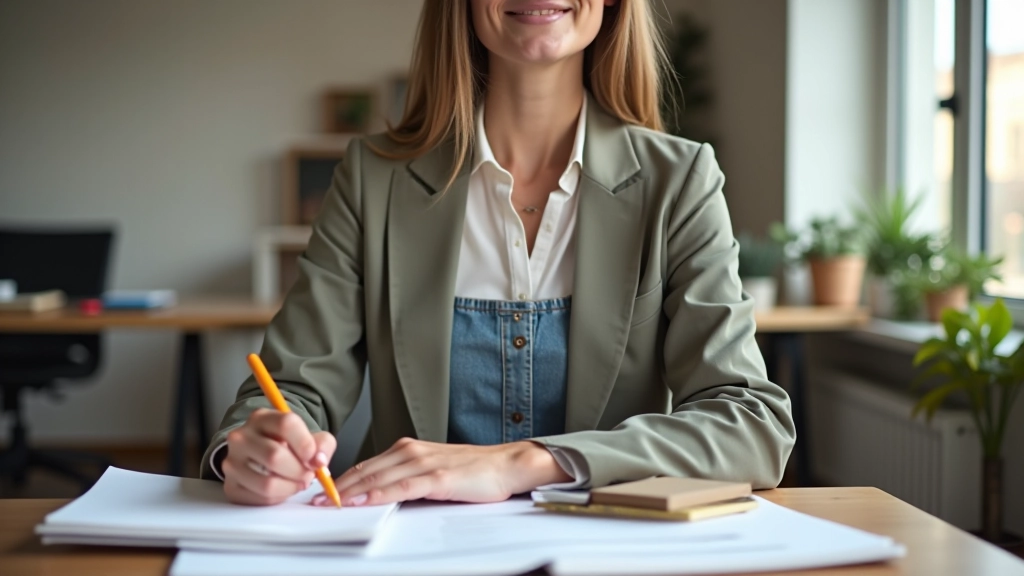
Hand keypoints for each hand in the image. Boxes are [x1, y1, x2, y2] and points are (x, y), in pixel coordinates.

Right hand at [222, 408, 336, 505]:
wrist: (261, 457)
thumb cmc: (288, 446)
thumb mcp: (309, 437)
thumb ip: (322, 444)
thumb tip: (319, 461)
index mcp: (262, 418)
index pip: (286, 423)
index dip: (305, 444)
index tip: (314, 458)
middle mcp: (241, 437)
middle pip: (275, 456)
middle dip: (299, 471)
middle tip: (308, 475)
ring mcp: (232, 462)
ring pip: (267, 483)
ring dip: (290, 487)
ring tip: (297, 483)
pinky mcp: (231, 486)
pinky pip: (260, 498)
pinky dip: (278, 498)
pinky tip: (282, 489)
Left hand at [313, 438, 570, 506]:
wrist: (506, 464)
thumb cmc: (473, 471)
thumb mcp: (433, 472)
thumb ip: (407, 479)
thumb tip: (381, 494)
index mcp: (408, 449)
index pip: (366, 465)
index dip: (341, 480)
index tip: (321, 492)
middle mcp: (411, 451)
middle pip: (365, 470)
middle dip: (337, 487)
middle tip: (314, 501)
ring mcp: (424, 463)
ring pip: (378, 477)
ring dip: (351, 491)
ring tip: (329, 503)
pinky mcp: (438, 477)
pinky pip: (401, 486)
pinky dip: (379, 493)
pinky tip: (364, 500)